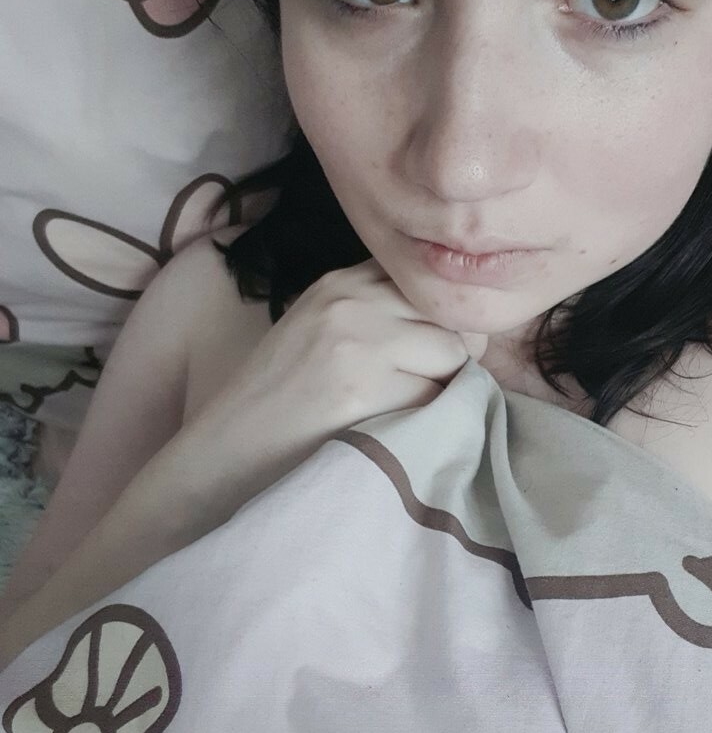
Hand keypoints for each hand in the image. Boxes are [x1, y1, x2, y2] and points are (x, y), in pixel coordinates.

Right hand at [186, 257, 487, 508]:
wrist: (227, 451)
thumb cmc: (281, 403)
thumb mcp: (322, 333)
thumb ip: (379, 315)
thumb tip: (463, 329)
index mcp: (341, 282)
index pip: (425, 280)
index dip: (444, 320)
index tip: (435, 355)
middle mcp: (350, 299)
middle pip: (449, 314)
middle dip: (453, 355)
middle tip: (427, 392)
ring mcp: (355, 340)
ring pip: (452, 354)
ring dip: (444, 388)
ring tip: (406, 412)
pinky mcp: (360, 387)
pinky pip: (434, 397)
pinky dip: (427, 420)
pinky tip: (393, 432)